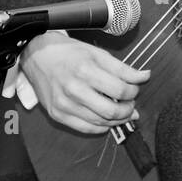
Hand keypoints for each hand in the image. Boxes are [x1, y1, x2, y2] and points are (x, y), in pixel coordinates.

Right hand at [18, 31, 149, 135]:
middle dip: (128, 109)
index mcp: (85, 70)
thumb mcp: (97, 53)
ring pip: (100, 123)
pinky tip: (107, 120)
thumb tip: (145, 76)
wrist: (36, 56)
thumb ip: (122, 68)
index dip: (133, 91)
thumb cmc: (68, 52)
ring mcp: (64, 105)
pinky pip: (85, 128)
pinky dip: (101, 127)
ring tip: (122, 112)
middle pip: (112, 111)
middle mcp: (73, 89)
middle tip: (131, 104)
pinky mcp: (57, 115)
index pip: (120, 89)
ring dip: (117, 120)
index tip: (135, 88)